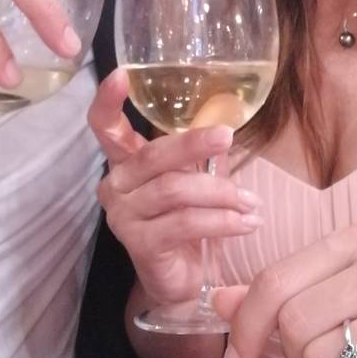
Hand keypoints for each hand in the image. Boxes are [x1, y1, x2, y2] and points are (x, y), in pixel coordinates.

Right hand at [88, 68, 262, 303]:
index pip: (105, 127)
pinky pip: (184, 222)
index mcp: (126, 163)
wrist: (183, 284)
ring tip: (251, 202)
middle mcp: (116, 186)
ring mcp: (123, 216)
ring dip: (220, 193)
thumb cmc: (189, 226)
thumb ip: (204, 153)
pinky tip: (247, 223)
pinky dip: (222, 221)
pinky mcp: (138, 244)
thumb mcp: (199, 181)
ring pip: (174, 190)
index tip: (122, 73)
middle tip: (228, 136)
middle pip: (153, 156)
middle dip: (193, 144)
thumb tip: (227, 115)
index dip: (108, 100)